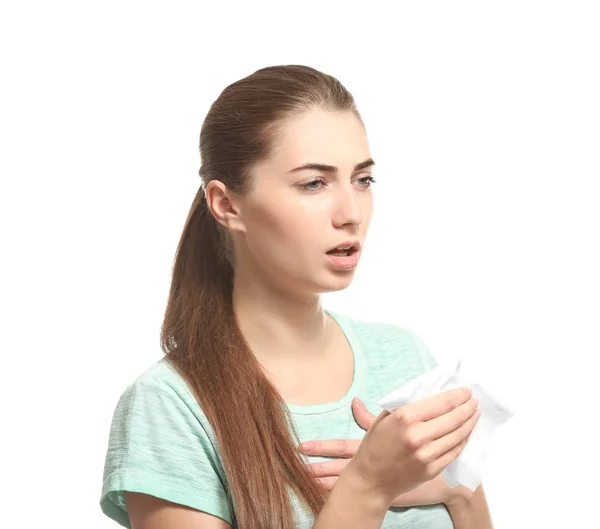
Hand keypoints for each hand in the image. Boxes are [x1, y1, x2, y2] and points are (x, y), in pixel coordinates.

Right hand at [298, 398, 473, 506]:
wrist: (371, 479)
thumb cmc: (375, 444)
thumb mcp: (384, 417)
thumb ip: (406, 404)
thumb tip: (431, 392)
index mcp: (406, 417)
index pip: (441, 402)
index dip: (458, 395)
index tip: (466, 391)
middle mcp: (418, 435)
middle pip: (453, 418)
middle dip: (468, 407)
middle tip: (474, 401)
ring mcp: (427, 455)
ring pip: (458, 435)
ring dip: (470, 423)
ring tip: (474, 414)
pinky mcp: (432, 470)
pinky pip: (454, 452)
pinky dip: (463, 440)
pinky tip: (466, 433)